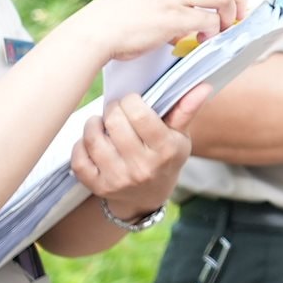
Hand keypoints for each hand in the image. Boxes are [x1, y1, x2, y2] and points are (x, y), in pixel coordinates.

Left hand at [71, 88, 203, 221]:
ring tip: (102, 122)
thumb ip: (186, 110)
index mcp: (165, 150)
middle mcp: (142, 167)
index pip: (139, 114)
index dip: (130, 100)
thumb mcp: (179, 136)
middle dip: (112, 109)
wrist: (148, 196)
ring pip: (93, 139)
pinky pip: (79, 160)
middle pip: (115, 123)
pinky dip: (81, 145)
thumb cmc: (165, 158)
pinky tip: (91, 140)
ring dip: (94, 124)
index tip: (131, 100)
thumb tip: (203, 86)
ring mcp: (118, 180)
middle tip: (116, 110)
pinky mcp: (98, 187)